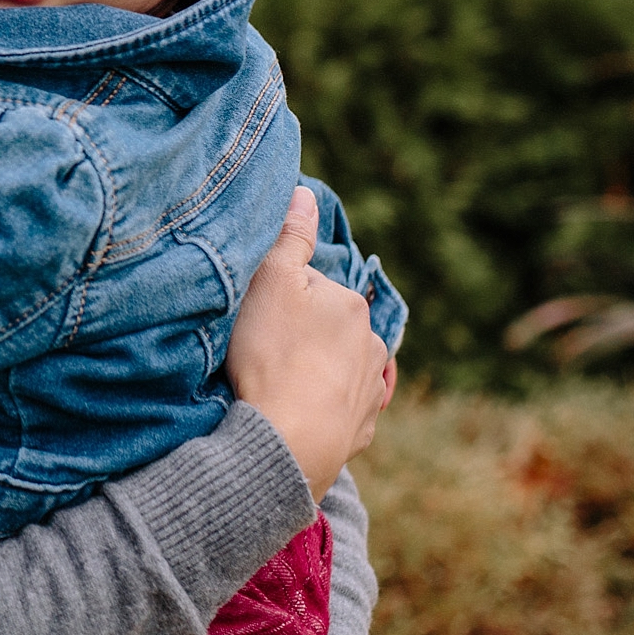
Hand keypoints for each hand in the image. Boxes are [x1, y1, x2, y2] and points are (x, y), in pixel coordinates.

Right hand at [227, 189, 395, 499]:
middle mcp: (372, 345)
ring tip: (282, 381)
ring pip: (340, 365)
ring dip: (318, 368)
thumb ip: (291, 235)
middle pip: (329, 325)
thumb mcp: (271, 280)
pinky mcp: (362, 429)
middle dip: (305, 332)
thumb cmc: (273, 354)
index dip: (282, 297)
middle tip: (267, 347)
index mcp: (352, 305)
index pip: (313, 287)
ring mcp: (371, 391)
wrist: (287, 441)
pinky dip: (325, 404)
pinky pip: (342, 406)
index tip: (261, 316)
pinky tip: (301, 408)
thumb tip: (307, 194)